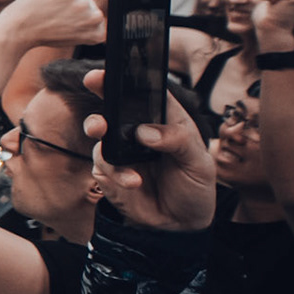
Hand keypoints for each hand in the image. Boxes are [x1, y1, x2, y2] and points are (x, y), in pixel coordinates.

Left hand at [0, 0, 105, 48]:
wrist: (19, 30)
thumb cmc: (41, 35)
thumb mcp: (71, 37)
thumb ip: (84, 25)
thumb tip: (89, 6)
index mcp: (98, 33)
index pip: (96, 19)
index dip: (80, 19)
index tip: (68, 25)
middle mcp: (95, 19)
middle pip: (87, 5)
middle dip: (73, 8)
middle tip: (56, 19)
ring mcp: (84, 4)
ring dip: (63, 0)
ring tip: (49, 12)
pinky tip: (44, 4)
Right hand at [80, 69, 215, 231]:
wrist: (181, 225)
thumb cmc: (194, 188)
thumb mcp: (199, 164)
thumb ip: (178, 142)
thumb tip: (146, 132)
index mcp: (164, 120)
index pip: (147, 92)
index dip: (131, 76)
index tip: (116, 68)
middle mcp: (138, 131)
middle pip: (115, 104)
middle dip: (102, 91)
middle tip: (94, 83)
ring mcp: (121, 151)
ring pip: (99, 131)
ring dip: (99, 129)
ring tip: (102, 132)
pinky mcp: (109, 173)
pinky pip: (102, 164)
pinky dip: (116, 172)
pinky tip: (134, 182)